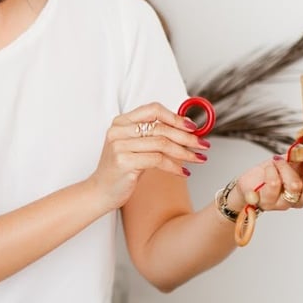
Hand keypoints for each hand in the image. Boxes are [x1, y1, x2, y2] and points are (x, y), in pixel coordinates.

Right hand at [88, 102, 209, 209]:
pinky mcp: (124, 162)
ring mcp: (120, 146)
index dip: (175, 117)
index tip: (193, 127)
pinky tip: (183, 172)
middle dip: (186, 136)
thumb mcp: (133, 147)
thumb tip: (185, 129)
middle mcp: (118, 131)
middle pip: (161, 127)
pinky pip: (158, 160)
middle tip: (203, 144)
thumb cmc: (120, 170)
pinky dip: (174, 166)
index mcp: (121, 122)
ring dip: (185, 152)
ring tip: (198, 159)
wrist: (100, 192)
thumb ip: (152, 135)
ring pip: (162, 144)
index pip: (153, 110)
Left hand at [228, 145, 302, 211]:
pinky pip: (273, 185)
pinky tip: (268, 168)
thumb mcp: (294, 158)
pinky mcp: (267, 203)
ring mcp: (285, 203)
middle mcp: (301, 198)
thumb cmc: (273, 170)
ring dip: (285, 167)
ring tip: (277, 160)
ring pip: (294, 185)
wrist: (248, 184)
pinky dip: (271, 171)